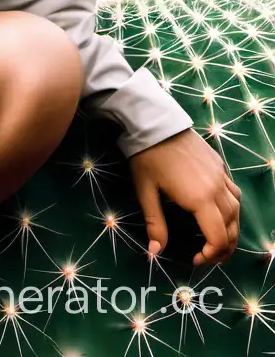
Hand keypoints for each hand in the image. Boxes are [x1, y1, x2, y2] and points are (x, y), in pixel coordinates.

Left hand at [128, 128, 240, 266]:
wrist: (153, 122)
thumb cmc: (146, 157)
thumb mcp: (145, 191)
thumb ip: (155, 223)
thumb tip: (154, 252)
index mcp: (199, 199)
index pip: (218, 237)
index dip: (211, 255)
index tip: (196, 260)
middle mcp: (216, 189)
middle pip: (232, 227)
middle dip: (224, 248)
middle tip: (210, 258)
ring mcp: (220, 175)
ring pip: (237, 210)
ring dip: (232, 229)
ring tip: (219, 241)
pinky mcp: (219, 165)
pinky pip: (233, 192)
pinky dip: (232, 208)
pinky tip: (221, 212)